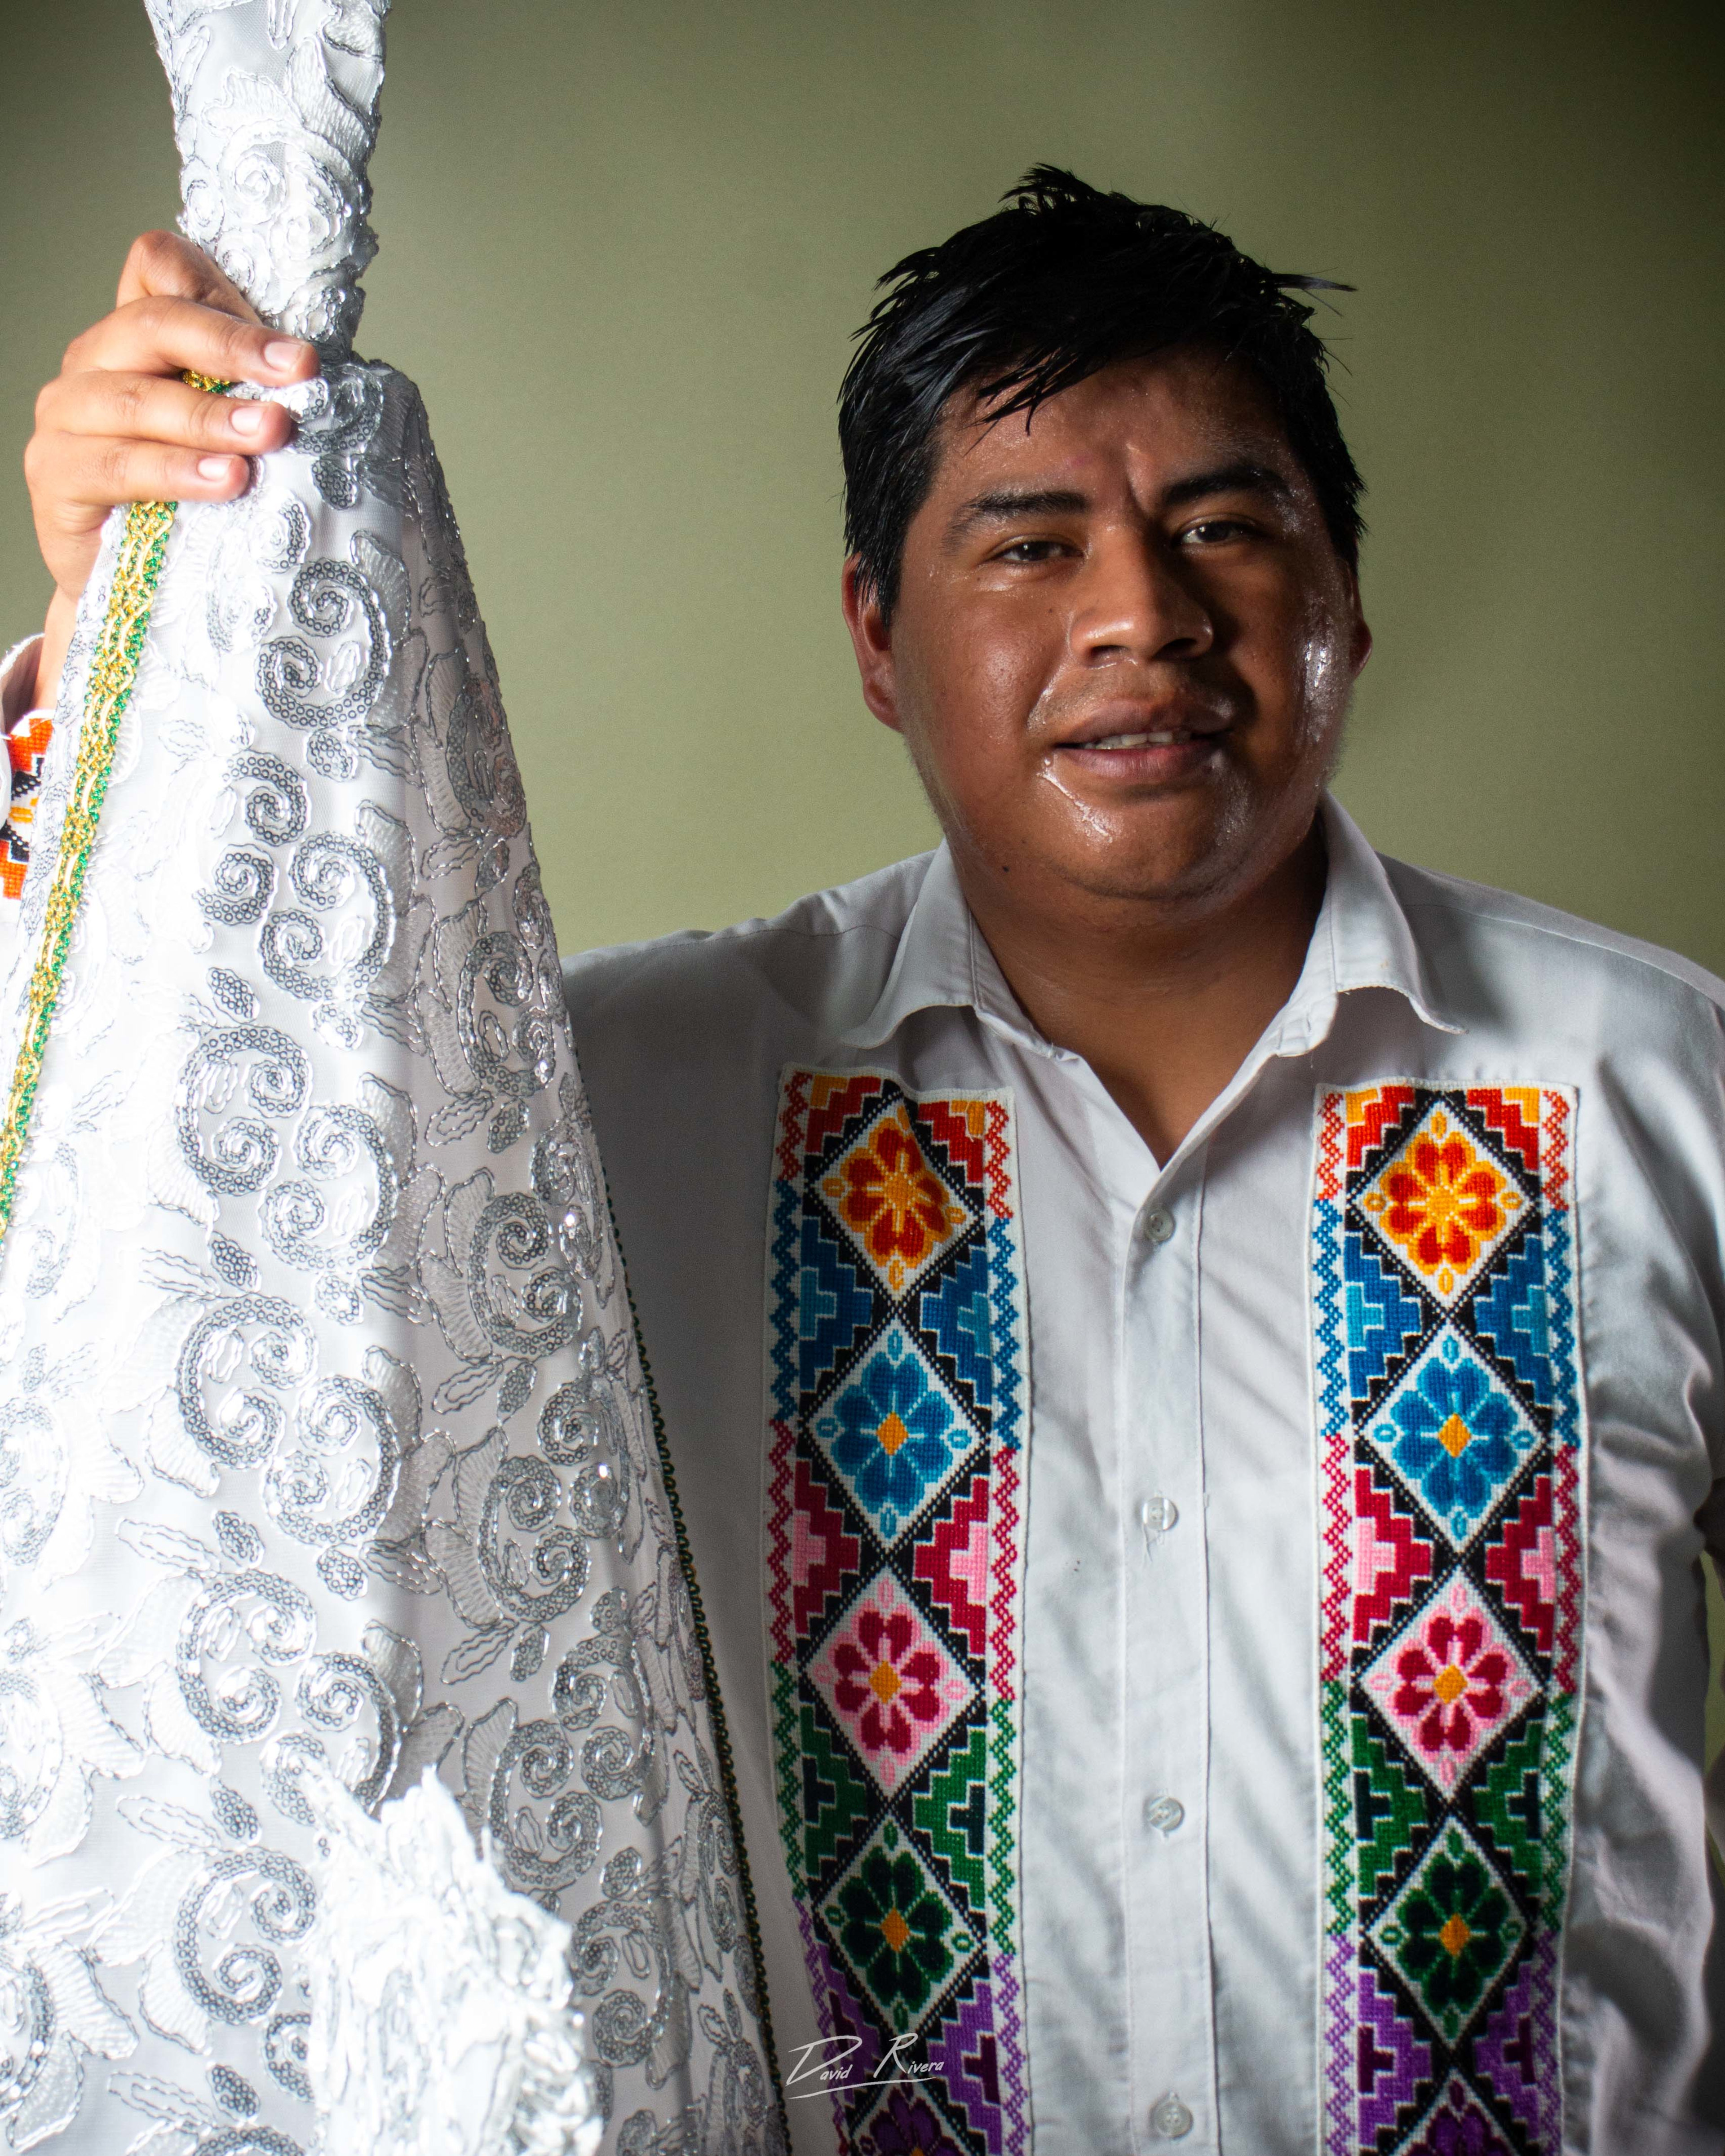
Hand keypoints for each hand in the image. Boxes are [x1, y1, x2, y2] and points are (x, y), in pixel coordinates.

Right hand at [21, 230, 320, 710]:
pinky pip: (117, 465)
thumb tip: (332, 373)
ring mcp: (68, 416)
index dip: (219, 289)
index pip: (159, 267)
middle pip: (152, 323)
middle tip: (299, 373)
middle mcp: (96, 361)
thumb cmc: (200, 503)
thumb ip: (259, 389)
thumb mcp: (237, 436)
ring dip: (209, 415)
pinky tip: (225, 481)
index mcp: (140, 334)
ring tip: (269, 434)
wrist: (148, 590)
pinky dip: (175, 472)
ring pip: (135, 397)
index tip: (296, 347)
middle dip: (232, 348)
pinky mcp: (56, 476)